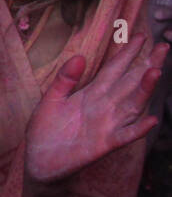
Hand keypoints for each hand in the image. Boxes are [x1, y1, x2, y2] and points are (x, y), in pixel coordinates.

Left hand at [24, 38, 168, 182]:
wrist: (38, 161)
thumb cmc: (45, 130)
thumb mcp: (51, 100)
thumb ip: (64, 80)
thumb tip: (79, 56)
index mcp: (90, 93)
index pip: (113, 69)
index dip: (126, 53)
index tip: (140, 35)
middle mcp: (104, 106)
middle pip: (129, 82)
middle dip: (146, 64)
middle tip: (164, 46)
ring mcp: (107, 125)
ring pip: (131, 104)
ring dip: (144, 90)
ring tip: (156, 71)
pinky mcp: (104, 144)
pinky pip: (124, 135)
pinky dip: (137, 129)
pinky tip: (150, 120)